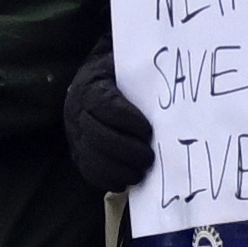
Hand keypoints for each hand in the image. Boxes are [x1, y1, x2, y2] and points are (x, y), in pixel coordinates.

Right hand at [62, 55, 156, 192]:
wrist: (92, 83)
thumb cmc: (119, 74)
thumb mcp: (126, 65)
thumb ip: (143, 72)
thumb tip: (172, 76)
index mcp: (91, 88)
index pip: (106, 107)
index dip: (127, 121)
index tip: (149, 130)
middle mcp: (78, 114)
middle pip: (97, 137)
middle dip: (125, 150)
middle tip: (149, 157)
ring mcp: (75, 136)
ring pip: (91, 158)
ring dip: (117, 169)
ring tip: (141, 172)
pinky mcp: (77, 154)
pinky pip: (88, 171)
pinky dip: (107, 180)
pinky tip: (125, 181)